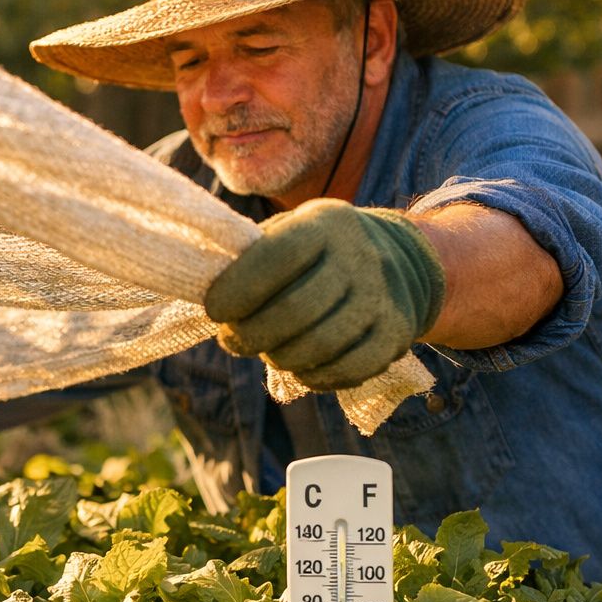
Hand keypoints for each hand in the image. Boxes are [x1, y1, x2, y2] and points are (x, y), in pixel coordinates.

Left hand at [201, 199, 444, 389]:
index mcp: (326, 224)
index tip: (214, 310)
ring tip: (265, 351)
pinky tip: (299, 367)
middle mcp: (360, 257)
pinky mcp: (396, 334)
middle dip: (250, 335)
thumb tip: (200, 288)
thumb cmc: (317, 253)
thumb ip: (249, 258)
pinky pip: (346, 370)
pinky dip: (313, 377)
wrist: (401, 261)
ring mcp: (382, 297)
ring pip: (318, 346)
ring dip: (278, 358)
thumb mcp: (288, 234)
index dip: (236, 291)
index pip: (275, 258)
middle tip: (232, 340)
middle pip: (294, 312)